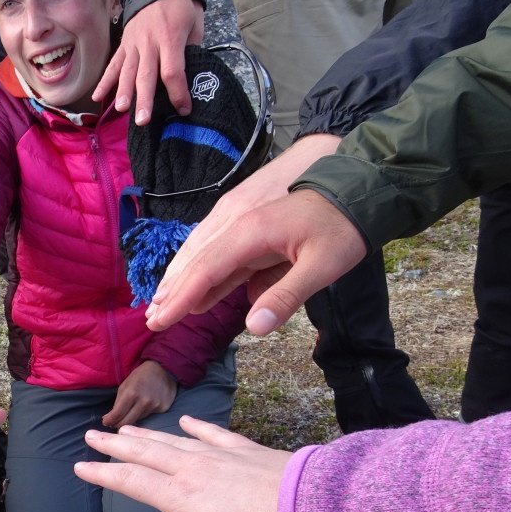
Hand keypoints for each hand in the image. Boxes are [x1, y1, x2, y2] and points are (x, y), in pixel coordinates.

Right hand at [74, 416, 292, 511]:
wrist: (315, 511)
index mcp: (181, 497)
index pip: (132, 481)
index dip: (104, 473)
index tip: (81, 466)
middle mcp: (194, 469)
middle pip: (146, 452)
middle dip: (116, 445)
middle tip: (92, 434)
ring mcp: (220, 455)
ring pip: (173, 441)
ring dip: (147, 435)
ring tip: (126, 429)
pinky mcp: (246, 450)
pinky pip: (212, 433)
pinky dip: (195, 427)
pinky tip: (185, 421)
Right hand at [92, 0, 203, 124]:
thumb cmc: (181, 6)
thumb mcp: (195, 23)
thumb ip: (192, 49)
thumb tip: (190, 75)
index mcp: (171, 38)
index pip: (173, 71)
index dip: (178, 92)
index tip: (183, 109)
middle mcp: (150, 43)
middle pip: (146, 75)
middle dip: (145, 99)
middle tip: (142, 120)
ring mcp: (134, 44)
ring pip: (128, 71)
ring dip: (124, 92)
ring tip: (121, 110)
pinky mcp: (124, 44)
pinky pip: (114, 64)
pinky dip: (105, 81)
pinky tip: (97, 97)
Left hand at [102, 360, 176, 427]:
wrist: (162, 369)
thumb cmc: (140, 377)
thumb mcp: (125, 386)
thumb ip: (117, 403)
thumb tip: (109, 419)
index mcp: (131, 394)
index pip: (117, 415)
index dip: (109, 421)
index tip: (106, 422)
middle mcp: (144, 401)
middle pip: (127, 423)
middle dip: (118, 424)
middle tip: (114, 423)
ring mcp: (155, 406)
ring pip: (138, 420)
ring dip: (132, 417)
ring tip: (133, 409)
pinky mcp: (163, 408)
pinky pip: (149, 416)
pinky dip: (144, 413)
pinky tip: (146, 405)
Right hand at [145, 188, 368, 335]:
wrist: (357, 182)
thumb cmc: (342, 226)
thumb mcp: (323, 266)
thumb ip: (286, 296)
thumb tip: (253, 329)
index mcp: (248, 234)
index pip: (203, 272)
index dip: (180, 299)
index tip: (160, 322)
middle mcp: (236, 225)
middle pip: (194, 262)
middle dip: (172, 292)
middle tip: (152, 319)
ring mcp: (240, 222)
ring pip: (201, 255)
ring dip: (181, 280)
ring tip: (162, 304)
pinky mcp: (249, 224)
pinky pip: (217, 250)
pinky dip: (201, 270)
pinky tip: (198, 287)